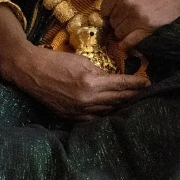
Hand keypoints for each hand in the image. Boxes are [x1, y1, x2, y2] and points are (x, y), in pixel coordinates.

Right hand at [4, 45, 148, 121]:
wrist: (30, 70)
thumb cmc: (57, 61)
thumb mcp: (83, 62)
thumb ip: (101, 72)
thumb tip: (115, 79)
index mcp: (91, 83)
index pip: (121, 85)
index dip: (136, 84)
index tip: (148, 83)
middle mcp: (86, 99)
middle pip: (116, 99)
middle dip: (132, 95)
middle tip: (144, 93)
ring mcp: (77, 110)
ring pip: (106, 110)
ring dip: (120, 106)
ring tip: (133, 102)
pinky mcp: (68, 115)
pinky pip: (92, 118)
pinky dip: (103, 114)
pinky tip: (112, 111)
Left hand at [91, 0, 179, 52]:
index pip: (105, 9)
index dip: (111, 11)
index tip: (119, 11)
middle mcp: (127, 5)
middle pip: (112, 22)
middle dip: (118, 22)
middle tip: (127, 19)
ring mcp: (137, 18)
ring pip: (119, 33)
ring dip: (124, 32)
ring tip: (132, 28)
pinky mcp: (147, 29)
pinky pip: (128, 42)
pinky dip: (127, 44)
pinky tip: (131, 41)